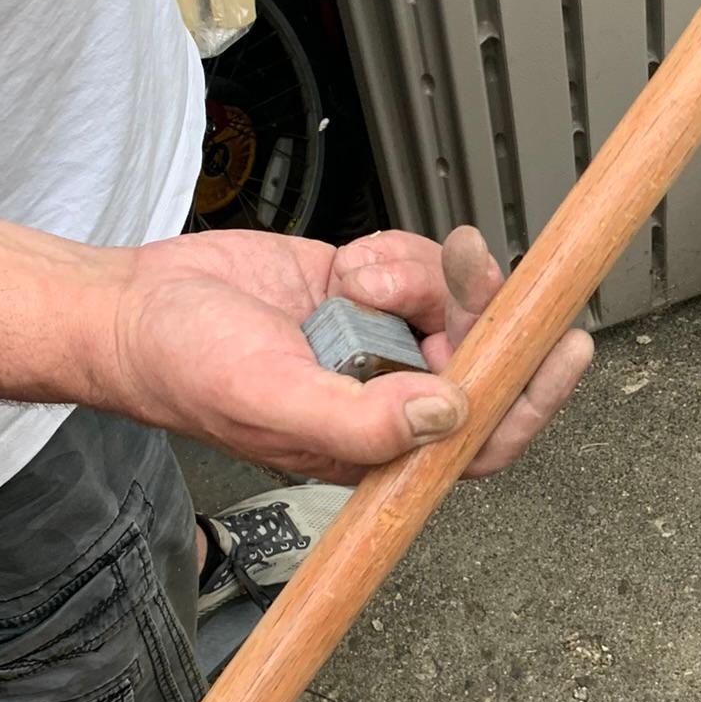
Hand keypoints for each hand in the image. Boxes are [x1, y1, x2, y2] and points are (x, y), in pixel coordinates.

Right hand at [107, 226, 593, 483]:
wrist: (134, 305)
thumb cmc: (182, 369)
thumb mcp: (270, 398)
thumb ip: (361, 419)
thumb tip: (449, 417)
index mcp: (375, 447)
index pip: (479, 440)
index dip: (531, 400)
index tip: (566, 347)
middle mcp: (387, 398)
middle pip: (481, 358)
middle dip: (479, 308)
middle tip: (466, 266)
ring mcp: (378, 343)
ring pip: (454, 301)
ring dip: (418, 275)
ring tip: (359, 274)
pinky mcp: (365, 293)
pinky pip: (417, 265)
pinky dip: (393, 254)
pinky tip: (348, 264)